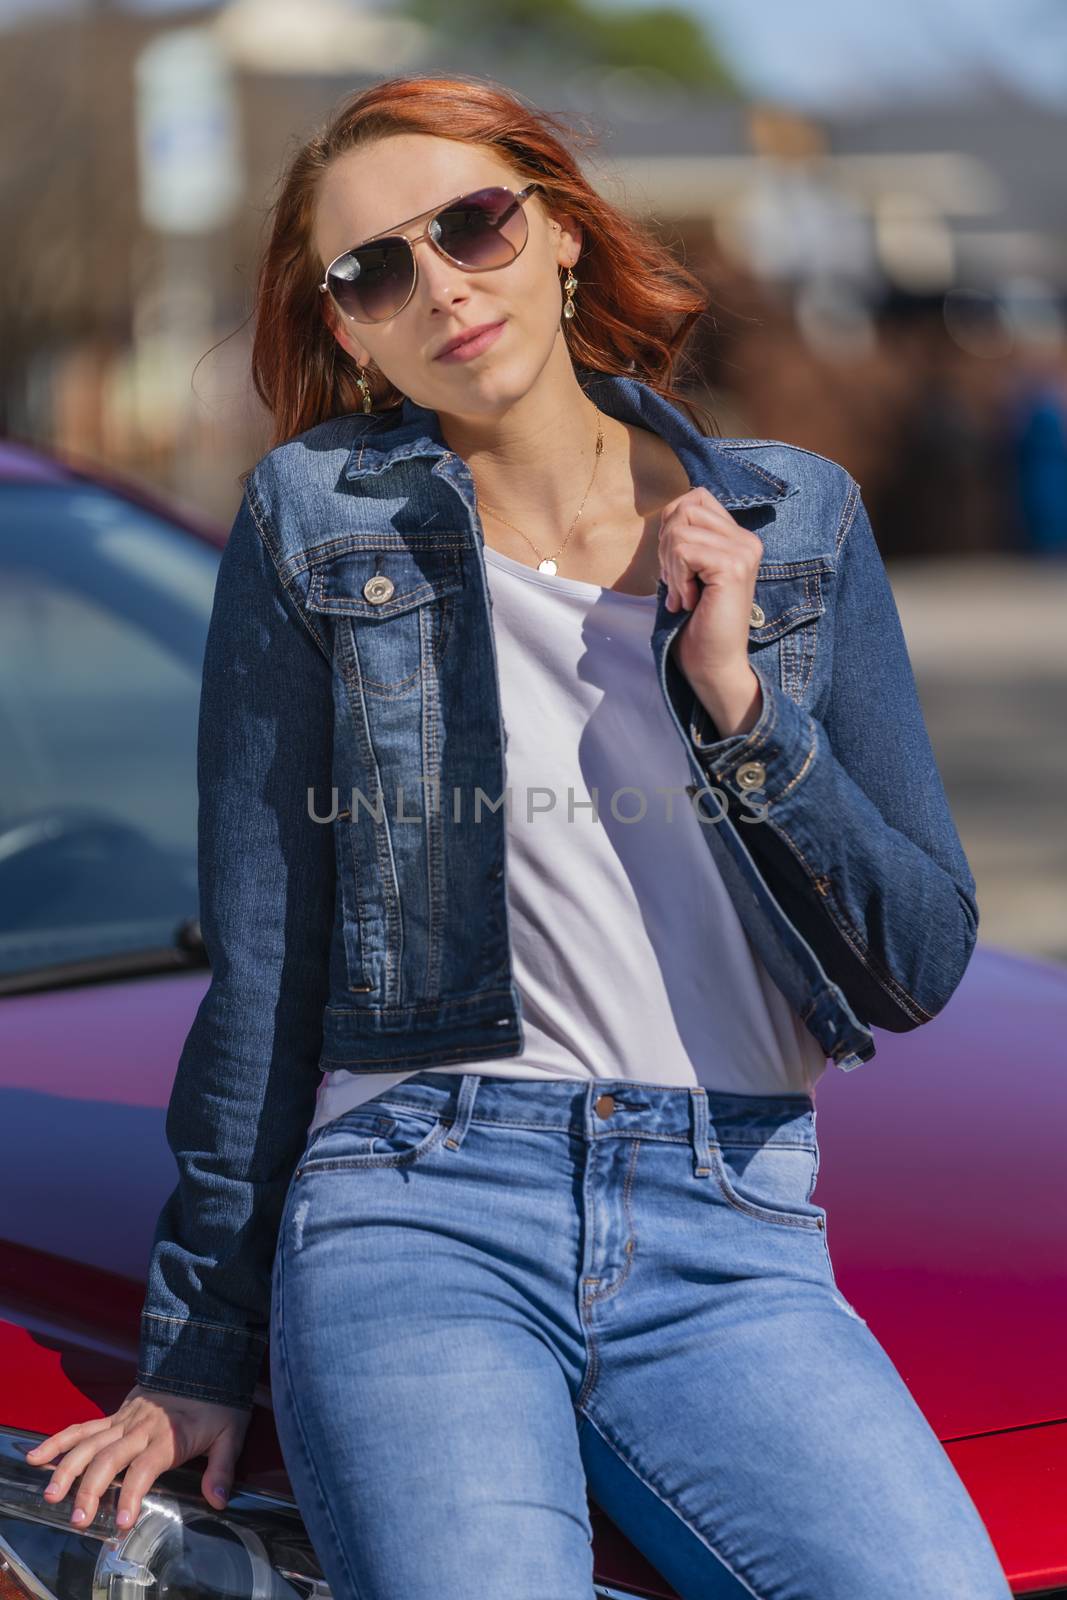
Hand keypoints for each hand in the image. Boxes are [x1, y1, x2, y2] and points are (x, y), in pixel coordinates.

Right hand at [23, 1384, 250, 1531]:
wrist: (205, 1361)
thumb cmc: (218, 1403)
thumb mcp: (231, 1434)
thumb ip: (222, 1467)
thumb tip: (218, 1499)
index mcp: (168, 1436)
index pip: (144, 1468)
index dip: (131, 1494)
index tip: (121, 1520)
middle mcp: (140, 1428)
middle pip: (108, 1458)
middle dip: (90, 1489)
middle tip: (79, 1519)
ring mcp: (124, 1420)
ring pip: (89, 1443)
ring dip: (67, 1469)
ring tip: (51, 1495)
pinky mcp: (115, 1415)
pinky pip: (82, 1428)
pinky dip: (58, 1441)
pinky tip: (37, 1456)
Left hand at [659, 486, 762, 681]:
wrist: (713, 663)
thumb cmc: (697, 622)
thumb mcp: (688, 570)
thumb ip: (685, 538)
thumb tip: (669, 511)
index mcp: (739, 538)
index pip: (695, 498)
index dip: (672, 527)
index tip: (676, 566)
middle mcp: (747, 540)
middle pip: (685, 508)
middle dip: (666, 545)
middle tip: (677, 582)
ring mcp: (743, 552)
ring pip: (680, 529)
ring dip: (670, 565)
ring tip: (684, 594)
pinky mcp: (733, 566)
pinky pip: (683, 550)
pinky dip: (676, 577)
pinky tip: (688, 601)